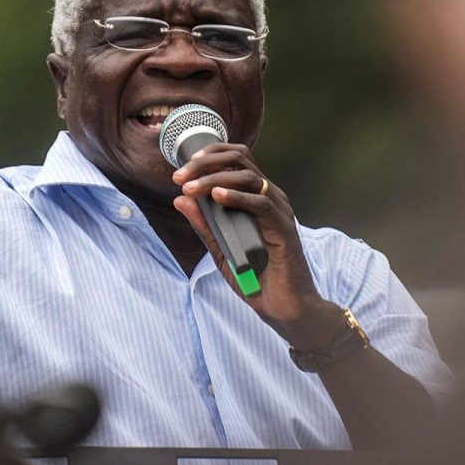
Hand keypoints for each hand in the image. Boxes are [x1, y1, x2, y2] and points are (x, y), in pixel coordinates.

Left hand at [171, 144, 347, 349]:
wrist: (284, 308)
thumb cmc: (257, 278)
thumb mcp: (221, 249)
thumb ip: (203, 225)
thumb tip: (180, 199)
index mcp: (258, 198)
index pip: (237, 160)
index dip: (209, 156)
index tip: (182, 168)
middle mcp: (271, 198)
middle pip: (240, 161)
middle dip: (206, 164)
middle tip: (180, 177)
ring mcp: (280, 211)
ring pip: (248, 178)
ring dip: (214, 179)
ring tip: (191, 188)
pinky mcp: (284, 228)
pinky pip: (261, 204)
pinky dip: (237, 197)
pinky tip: (216, 198)